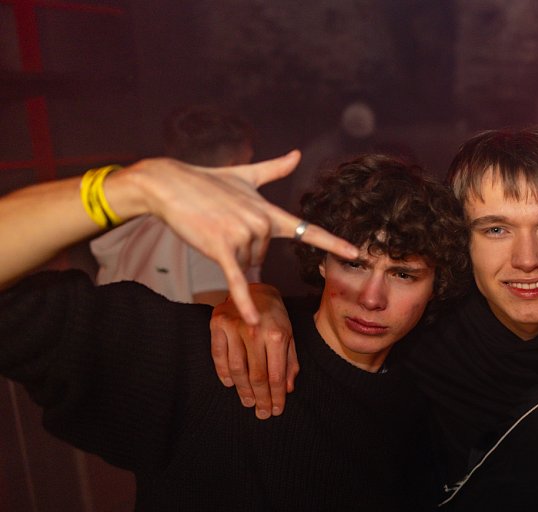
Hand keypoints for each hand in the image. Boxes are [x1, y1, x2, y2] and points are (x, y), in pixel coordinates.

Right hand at [126, 151, 357, 324]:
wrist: (169, 184)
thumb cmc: (207, 181)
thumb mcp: (245, 175)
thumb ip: (274, 169)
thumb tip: (296, 153)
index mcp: (269, 212)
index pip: (306, 230)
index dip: (333, 242)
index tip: (356, 252)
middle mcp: (261, 224)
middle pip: (262, 256)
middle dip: (242, 247)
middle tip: (222, 224)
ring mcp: (242, 236)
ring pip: (245, 264)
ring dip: (228, 253)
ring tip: (211, 228)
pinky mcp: (221, 247)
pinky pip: (237, 280)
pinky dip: (243, 301)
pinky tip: (252, 322)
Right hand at [210, 285, 298, 418]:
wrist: (253, 289)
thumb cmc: (274, 315)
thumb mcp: (289, 335)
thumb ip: (290, 361)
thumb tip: (288, 388)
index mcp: (276, 334)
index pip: (275, 375)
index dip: (276, 396)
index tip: (276, 410)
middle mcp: (254, 332)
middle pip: (256, 376)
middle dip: (260, 398)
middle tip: (261, 413)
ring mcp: (233, 328)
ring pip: (237, 369)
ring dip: (242, 390)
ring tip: (248, 402)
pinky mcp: (217, 325)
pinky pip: (218, 355)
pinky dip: (223, 372)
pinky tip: (230, 384)